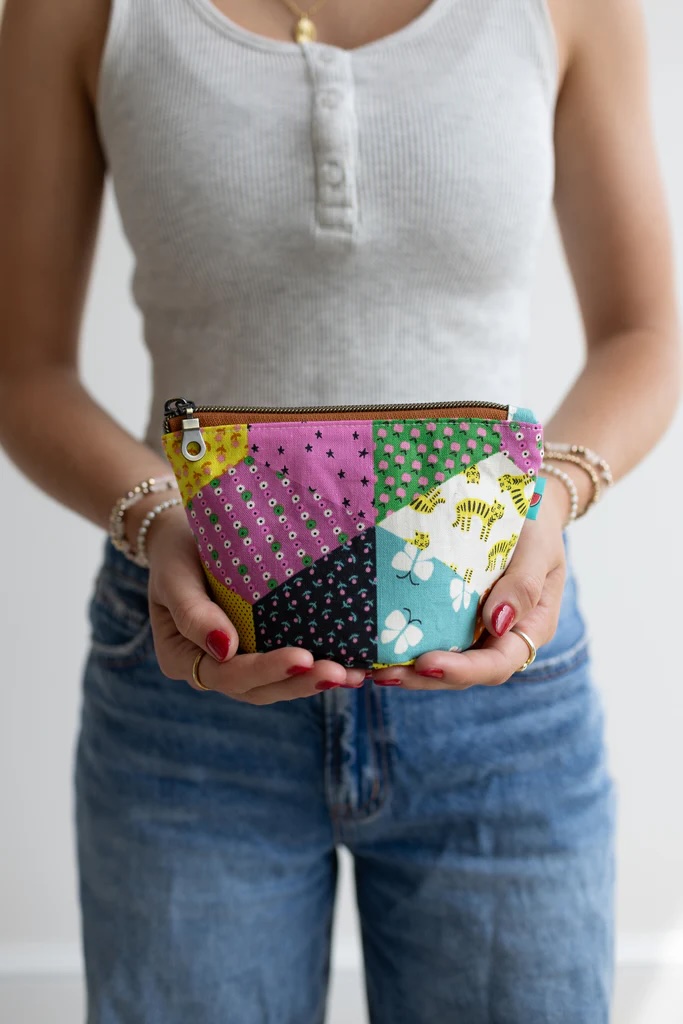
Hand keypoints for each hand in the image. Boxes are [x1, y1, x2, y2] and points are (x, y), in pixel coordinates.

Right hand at [144, 505, 367, 701]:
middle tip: (339, 673)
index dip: (265, 670)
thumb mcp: (175, 576)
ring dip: (314, 682)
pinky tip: (351, 666)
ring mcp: (238, 663)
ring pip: (277, 685)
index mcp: (182, 659)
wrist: (184, 537)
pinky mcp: (260, 650)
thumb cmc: (176, 553)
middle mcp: (211, 669)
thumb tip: (224, 648)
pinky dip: (316, 668)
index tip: (302, 656)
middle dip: (299, 683)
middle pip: (257, 689)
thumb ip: (193, 613)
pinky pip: (288, 667)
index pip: (226, 674)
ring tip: (354, 675)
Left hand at [370, 483, 567, 689]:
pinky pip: (429, 638)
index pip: (496, 664)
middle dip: (422, 678)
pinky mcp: (451, 617)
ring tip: (369, 670)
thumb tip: (499, 622)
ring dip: (406, 670)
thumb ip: (525, 585)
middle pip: (462, 674)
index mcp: (528, 629)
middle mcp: (500, 638)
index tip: (426, 663)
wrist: (526, 506)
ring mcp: (475, 630)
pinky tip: (371, 647)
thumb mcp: (539, 549)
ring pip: (441, 663)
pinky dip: (403, 646)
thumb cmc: (536, 526)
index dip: (462, 670)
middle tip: (383, 674)